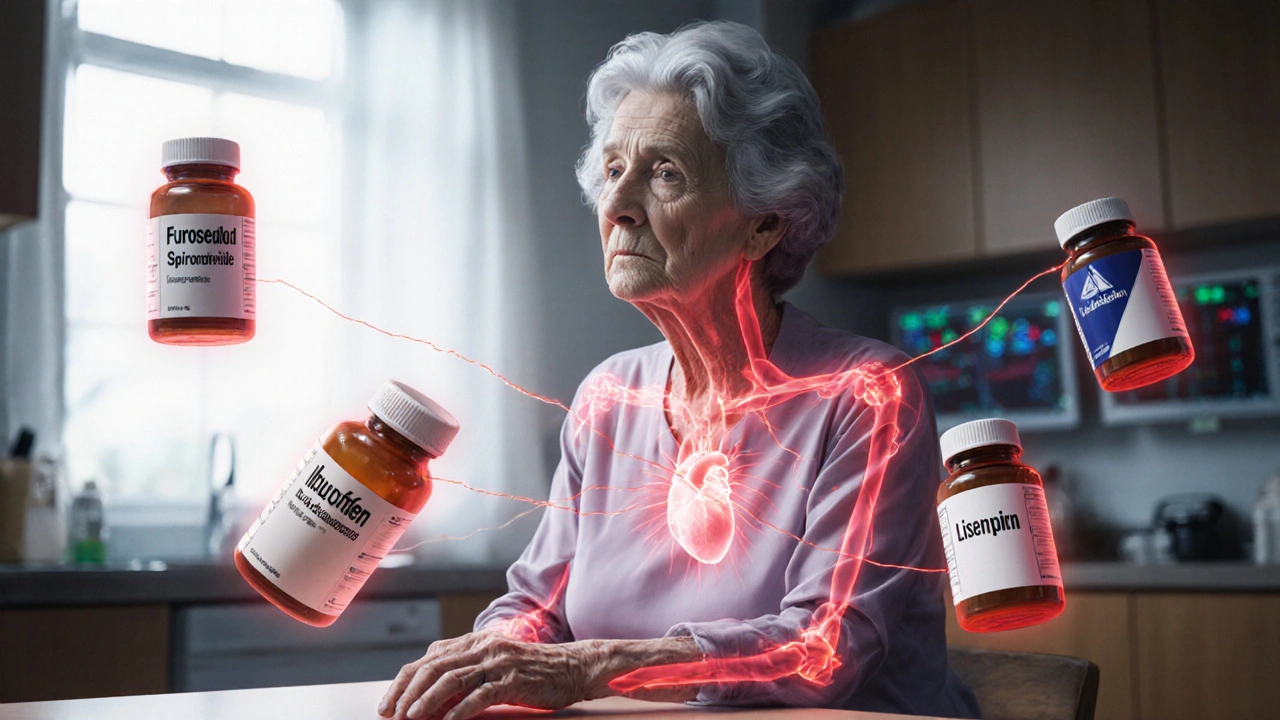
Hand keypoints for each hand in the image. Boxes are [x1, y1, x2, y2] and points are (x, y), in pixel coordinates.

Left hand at [377, 629, 599, 719]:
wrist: (573, 666)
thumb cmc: (532, 671)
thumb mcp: (494, 663)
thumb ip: (464, 670)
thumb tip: (429, 693)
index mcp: (474, 641)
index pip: (427, 659)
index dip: (402, 682)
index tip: (388, 705)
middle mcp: (482, 647)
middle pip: (433, 667)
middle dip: (407, 693)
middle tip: (392, 715)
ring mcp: (498, 661)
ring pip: (452, 678)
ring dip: (427, 701)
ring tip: (411, 718)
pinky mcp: (513, 679)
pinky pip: (480, 694)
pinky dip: (459, 710)